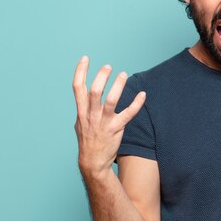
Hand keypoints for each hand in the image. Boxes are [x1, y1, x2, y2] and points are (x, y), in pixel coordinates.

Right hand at [72, 56, 145, 176]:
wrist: (92, 162)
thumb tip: (84, 94)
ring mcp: (104, 122)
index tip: (86, 58)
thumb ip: (83, 108)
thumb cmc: (87, 140)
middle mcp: (91, 115)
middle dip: (101, 77)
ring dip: (118, 86)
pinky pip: (128, 114)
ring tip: (123, 74)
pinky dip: (136, 103)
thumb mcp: (80, 122)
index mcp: (81, 111)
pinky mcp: (116, 129)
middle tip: (108, 67)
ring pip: (111, 101)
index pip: (77, 87)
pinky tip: (142, 94)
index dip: (80, 71)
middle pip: (94, 92)